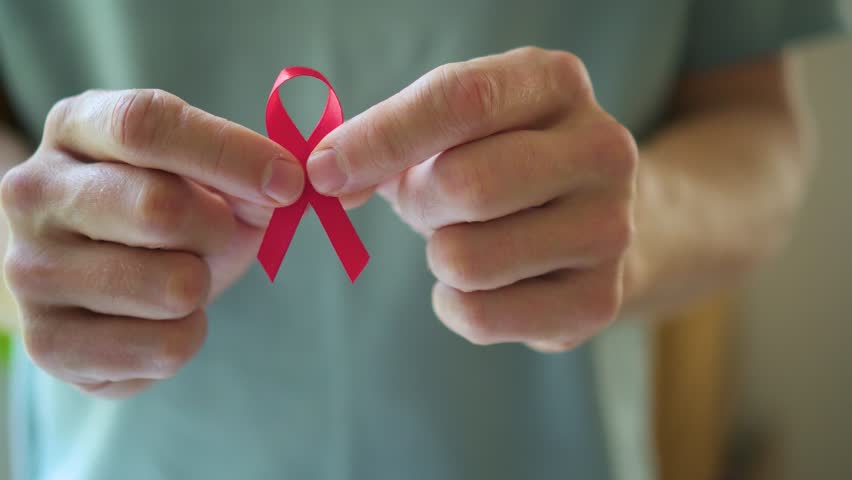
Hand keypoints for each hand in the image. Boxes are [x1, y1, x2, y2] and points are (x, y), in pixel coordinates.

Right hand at [1, 89, 303, 395]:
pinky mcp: (49, 343)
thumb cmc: (165, 211)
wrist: (107, 279)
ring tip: (178, 275)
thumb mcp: (206, 173)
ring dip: (202, 286)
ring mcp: (30, 270)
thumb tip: (280, 185)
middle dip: (218, 228)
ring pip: (171, 287)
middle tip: (216, 234)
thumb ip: (244, 169)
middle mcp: (34, 192)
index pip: (145, 125)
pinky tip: (160, 319)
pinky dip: (188, 336)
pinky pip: (164, 348)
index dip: (229, 153)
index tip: (288, 182)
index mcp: (75, 128)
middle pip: (158, 208)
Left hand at [308, 47, 637, 351]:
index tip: (326, 170)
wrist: (585, 221)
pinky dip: (455, 304)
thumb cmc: (499, 161)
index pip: (460, 100)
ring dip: (439, 255)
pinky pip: (480, 316)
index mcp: (555, 83)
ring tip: (468, 239)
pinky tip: (484, 283)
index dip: (381, 138)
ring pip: (467, 260)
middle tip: (427, 204)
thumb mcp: (452, 128)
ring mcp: (611, 228)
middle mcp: (602, 149)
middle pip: (467, 186)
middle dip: (418, 204)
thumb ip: (388, 139)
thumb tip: (328, 176)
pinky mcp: (599, 300)